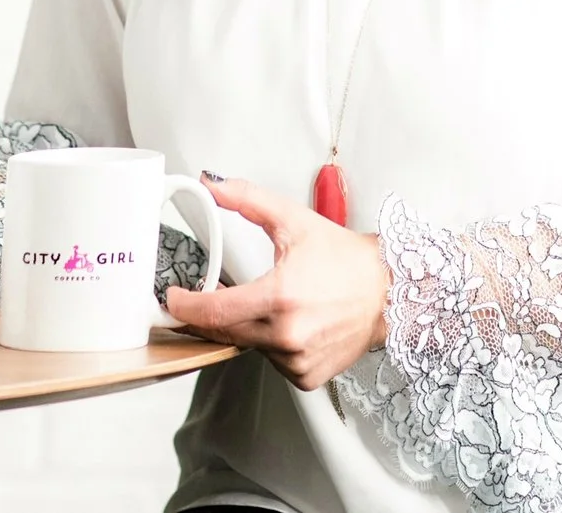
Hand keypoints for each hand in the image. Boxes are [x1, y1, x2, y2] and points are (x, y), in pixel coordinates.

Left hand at [159, 174, 391, 393]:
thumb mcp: (294, 220)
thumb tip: (211, 185)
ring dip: (247, 328)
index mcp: (280, 297)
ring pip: (248, 347)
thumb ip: (248, 200)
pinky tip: (291, 325)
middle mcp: (287, 335)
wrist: (390, 291)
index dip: (185, 307)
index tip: (172, 300)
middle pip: (224, 332)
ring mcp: (297, 360)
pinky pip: (272, 362)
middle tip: (206, 298)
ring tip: (273, 305)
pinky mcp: (307, 376)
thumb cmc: (345, 259)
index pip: (214, 311)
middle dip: (209, 316)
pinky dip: (272, 345)